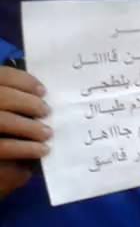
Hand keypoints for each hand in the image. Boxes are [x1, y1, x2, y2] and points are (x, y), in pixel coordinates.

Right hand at [0, 67, 50, 197]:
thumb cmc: (8, 148)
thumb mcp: (12, 122)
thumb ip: (19, 106)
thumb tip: (44, 95)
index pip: (0, 76)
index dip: (22, 80)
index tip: (43, 91)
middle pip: (0, 96)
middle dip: (27, 102)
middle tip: (46, 112)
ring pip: (0, 120)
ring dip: (29, 126)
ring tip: (47, 133)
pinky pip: (2, 147)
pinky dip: (26, 148)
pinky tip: (42, 150)